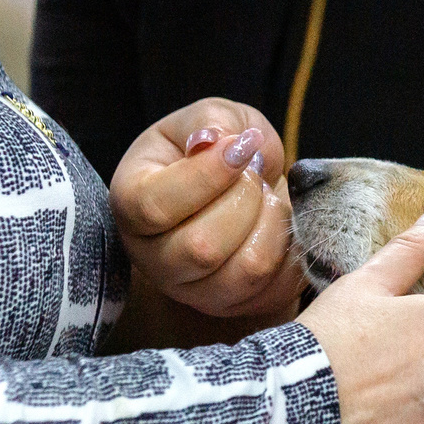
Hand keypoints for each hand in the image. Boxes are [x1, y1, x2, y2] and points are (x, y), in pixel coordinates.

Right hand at [111, 100, 301, 320]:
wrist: (239, 190)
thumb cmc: (215, 150)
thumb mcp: (209, 118)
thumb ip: (210, 121)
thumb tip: (212, 141)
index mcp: (130, 203)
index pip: (156, 206)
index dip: (207, 176)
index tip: (241, 147)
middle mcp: (152, 257)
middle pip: (202, 248)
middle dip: (246, 199)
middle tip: (254, 174)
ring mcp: (193, 291)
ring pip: (246, 271)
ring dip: (273, 224)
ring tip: (269, 199)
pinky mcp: (236, 305)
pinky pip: (278, 287)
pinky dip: (292, 249)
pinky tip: (281, 223)